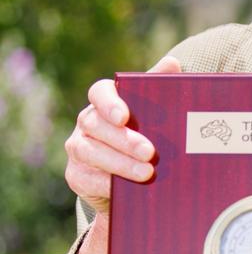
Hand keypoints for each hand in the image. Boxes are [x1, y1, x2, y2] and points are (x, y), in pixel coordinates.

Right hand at [65, 55, 181, 253]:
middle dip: (124, 140)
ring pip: (90, 152)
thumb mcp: (153, 114)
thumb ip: (159, 88)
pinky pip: (88, 179)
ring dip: (120, 164)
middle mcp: (86, 122)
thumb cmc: (143, 136)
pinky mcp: (76, 176)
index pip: (99, 92)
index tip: (124, 116)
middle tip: (150, 152)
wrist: (129, 180)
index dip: (110, 103)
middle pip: (96, 125)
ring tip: (147, 173)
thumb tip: (173, 64)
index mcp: (104, 101)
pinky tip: (124, 189)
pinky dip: (106, 184)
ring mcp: (78, 148)